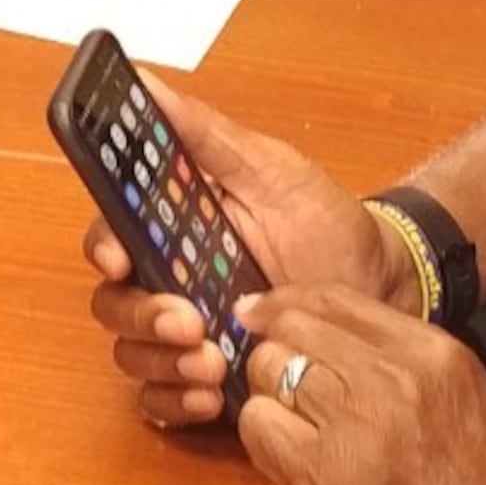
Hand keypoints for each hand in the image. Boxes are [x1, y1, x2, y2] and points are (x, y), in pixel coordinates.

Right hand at [80, 72, 403, 428]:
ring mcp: (186, 334)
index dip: (103, 246)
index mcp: (171, 226)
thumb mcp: (272, 170)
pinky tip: (211, 396)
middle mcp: (167, 280)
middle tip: (188, 320)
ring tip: (213, 362)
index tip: (120, 256)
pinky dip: (176, 402)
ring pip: (131, 354)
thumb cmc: (326, 224)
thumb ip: (206, 134)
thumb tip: (144, 82)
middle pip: (113, 301)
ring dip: (161, 362)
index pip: (110, 233)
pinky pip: (162, 401)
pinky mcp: (207, 381)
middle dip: (141, 314)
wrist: (383, 289)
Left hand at [232, 287, 485, 484]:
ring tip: (288, 420)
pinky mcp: (325, 479)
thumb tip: (340, 339)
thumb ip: (409, 358)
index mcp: (430, 354)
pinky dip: (263, 438)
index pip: (336, 301)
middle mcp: (389, 379)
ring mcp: (355, 428)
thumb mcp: (469, 396)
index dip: (285, 301)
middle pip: (295, 331)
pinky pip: (263, 430)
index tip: (258, 310)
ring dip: (268, 394)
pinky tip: (285, 456)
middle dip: (276, 349)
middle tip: (278, 377)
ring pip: (269, 374)